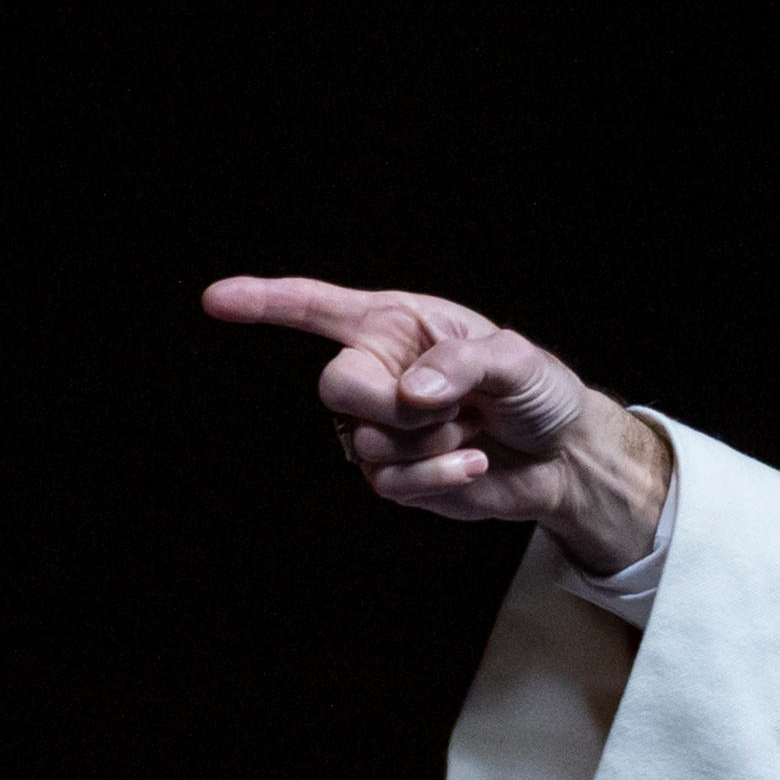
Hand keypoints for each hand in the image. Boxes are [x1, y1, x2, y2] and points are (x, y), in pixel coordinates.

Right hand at [209, 273, 675, 576]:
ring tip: (469, 432)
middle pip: (336, 387)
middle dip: (388, 404)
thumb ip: (464, 365)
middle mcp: (378, 370)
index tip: (215, 300)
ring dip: (426, 444)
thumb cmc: (539, 391)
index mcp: (397, 325)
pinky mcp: (394, 473)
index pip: (316, 307)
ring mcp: (380, 426)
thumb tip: (412, 392)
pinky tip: (473, 463)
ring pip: (364, 441)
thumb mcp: (517, 361)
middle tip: (445, 408)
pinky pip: (389, 480)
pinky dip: (436, 475)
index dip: (264, 302)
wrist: (563, 456)